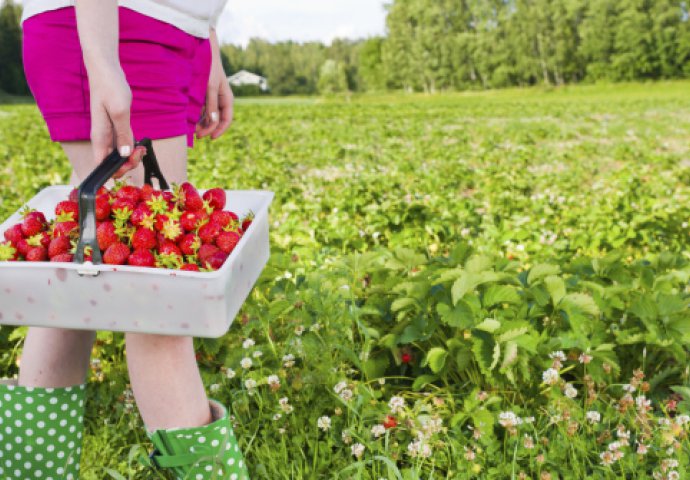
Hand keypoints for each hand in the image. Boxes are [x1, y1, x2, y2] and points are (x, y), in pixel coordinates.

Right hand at [75, 0, 139, 176]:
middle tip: (140, 152)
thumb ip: (123, 133)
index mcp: (99, 137)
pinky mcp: (116, 127)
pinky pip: (124, 145)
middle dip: (128, 164)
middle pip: (112, 163)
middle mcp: (103, 138)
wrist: (106, 69)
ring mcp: (109, 133)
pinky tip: (141, 145)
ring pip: (119, 155)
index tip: (130, 161)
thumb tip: (125, 154)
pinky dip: (132, 148)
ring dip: (132, 157)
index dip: (115, 171)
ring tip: (143, 148)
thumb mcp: (120, 110)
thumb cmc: (110, 86)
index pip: (101, 166)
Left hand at [196, 29, 233, 139]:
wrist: (201, 51)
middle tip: (197, 135)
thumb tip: (213, 122)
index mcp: (226, 98)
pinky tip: (189, 119)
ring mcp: (211, 96)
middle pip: (217, 119)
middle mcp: (220, 99)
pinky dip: (197, 115)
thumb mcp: (211, 87)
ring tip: (191, 129)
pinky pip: (201, 108)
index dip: (219, 130)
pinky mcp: (202, 93)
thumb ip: (212, 105)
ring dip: (201, 123)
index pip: (226, 119)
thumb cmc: (209, 68)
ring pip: (208, 115)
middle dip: (208, 128)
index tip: (210, 138)